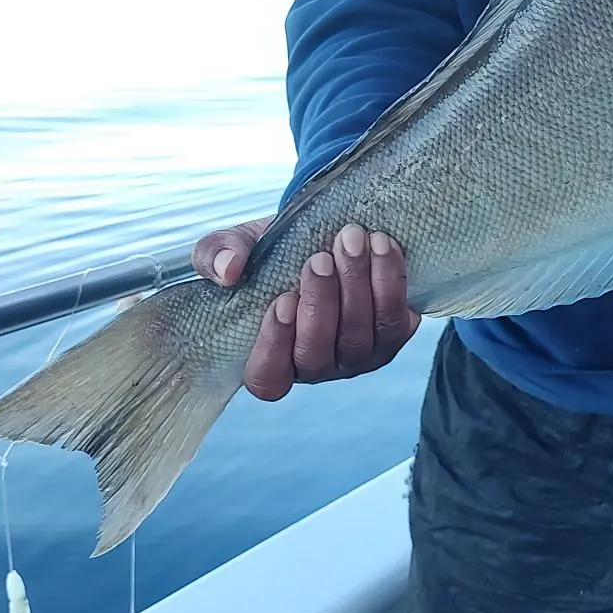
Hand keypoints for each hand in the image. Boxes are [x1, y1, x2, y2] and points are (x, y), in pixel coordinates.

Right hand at [192, 218, 419, 400]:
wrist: (324, 235)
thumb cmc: (272, 255)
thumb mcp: (237, 247)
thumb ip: (217, 255)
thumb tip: (228, 270)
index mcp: (272, 357)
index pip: (269, 377)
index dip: (274, 346)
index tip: (281, 300)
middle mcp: (316, 366)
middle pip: (318, 353)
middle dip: (321, 303)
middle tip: (319, 259)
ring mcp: (357, 355)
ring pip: (361, 334)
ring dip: (358, 284)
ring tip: (352, 240)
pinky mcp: (392, 335)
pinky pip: (395, 318)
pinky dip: (390, 280)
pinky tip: (383, 246)